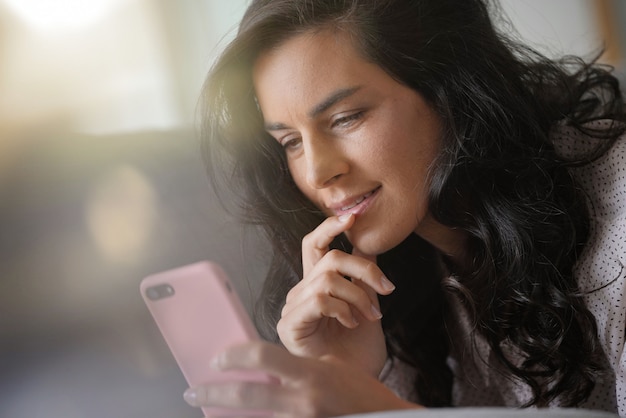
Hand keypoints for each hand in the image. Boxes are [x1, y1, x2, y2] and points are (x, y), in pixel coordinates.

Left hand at [183, 341, 420, 416]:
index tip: (218, 358)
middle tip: (193, 392)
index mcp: (310, 375)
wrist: (384, 417)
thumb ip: (297, 366)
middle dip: (213, 394)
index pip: (263, 358)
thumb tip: (264, 366)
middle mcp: (303, 401)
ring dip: (227, 416)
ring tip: (209, 409)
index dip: (235, 356)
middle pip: (247, 396)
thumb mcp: (330, 366)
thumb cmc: (359, 391)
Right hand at [277, 214, 395, 376]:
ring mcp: (294, 307)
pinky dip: (344, 308)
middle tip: (387, 289)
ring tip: (371, 316)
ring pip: (328, 278)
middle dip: (363, 269)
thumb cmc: (357, 350)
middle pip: (328, 257)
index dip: (331, 227)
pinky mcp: (291, 324)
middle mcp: (301, 291)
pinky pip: (320, 299)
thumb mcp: (367, 303)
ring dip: (359, 296)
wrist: (354, 384)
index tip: (353, 216)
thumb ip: (362, 274)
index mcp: (316, 283)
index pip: (314, 244)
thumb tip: (367, 241)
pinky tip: (351, 324)